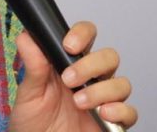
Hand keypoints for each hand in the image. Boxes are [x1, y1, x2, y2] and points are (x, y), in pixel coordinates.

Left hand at [9, 21, 136, 130]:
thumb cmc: (33, 120)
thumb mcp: (28, 92)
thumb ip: (32, 66)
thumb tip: (27, 37)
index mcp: (69, 63)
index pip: (86, 35)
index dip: (82, 34)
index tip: (69, 45)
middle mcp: (90, 78)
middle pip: (109, 57)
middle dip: (90, 65)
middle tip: (68, 80)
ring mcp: (103, 99)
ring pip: (121, 83)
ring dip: (100, 90)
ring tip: (78, 102)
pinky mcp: (112, 122)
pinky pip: (130, 112)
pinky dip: (119, 111)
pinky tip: (102, 113)